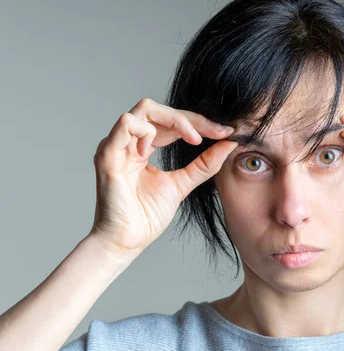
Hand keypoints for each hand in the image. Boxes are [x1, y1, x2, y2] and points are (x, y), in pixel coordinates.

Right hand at [89, 98, 237, 258]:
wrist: (126, 241)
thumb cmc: (146, 217)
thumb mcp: (182, 184)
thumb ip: (204, 164)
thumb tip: (229, 143)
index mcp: (142, 147)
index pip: (172, 121)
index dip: (199, 123)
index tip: (226, 132)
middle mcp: (128, 141)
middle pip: (161, 109)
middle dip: (193, 118)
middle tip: (218, 131)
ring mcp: (116, 145)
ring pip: (145, 109)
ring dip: (175, 120)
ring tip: (194, 140)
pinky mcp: (107, 154)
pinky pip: (127, 124)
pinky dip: (148, 131)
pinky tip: (158, 150)